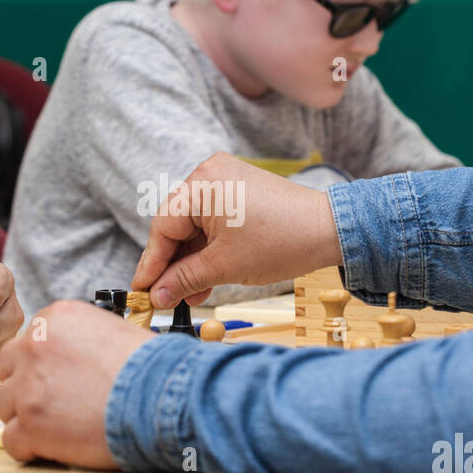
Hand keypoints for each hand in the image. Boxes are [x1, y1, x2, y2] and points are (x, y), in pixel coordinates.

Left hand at [0, 302, 154, 466]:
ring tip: (60, 427)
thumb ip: (80, 339)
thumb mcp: (113, 332)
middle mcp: (35, 346)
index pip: (27, 342)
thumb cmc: (154, 370)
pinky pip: (12, 440)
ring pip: (6, 406)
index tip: (57, 380)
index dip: (41, 366)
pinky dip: (30, 448)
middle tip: (55, 404)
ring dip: (27, 418)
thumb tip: (70, 356)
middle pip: (9, 370)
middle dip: (27, 388)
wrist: (166, 400)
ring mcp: (29, 386)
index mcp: (55, 319)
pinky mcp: (30, 424)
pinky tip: (54, 447)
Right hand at [132, 153, 342, 307]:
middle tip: (164, 297)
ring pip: (195, 228)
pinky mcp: (240, 193)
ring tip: (189, 295)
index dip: (152, 263)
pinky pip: (213, 224)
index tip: (142, 290)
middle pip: (177, 226)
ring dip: (191, 262)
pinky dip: (209, 251)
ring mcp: (226, 181)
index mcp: (202, 183)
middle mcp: (210, 175)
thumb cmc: (281, 241)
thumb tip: (158, 296)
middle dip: (173, 265)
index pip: (163, 227)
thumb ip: (184, 279)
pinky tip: (205, 280)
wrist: (330, 231)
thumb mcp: (224, 267)